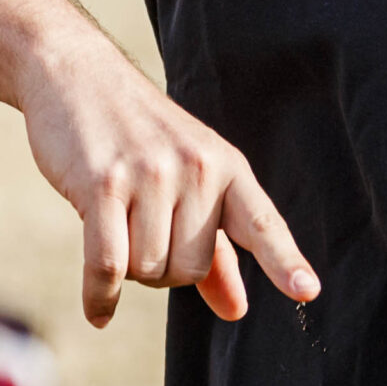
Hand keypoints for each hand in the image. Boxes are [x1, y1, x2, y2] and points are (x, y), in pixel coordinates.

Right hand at [18, 37, 318, 327]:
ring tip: (116, 223)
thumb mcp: (188, 179)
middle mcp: (195, 168)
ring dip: (128, 267)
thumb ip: (216, 247)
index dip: (284, 260)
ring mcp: (150, 173)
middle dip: (163, 269)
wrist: (79, 76)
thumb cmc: (136, 136)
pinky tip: (100, 310)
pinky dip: (101, 296)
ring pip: (147, 271)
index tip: (307, 291)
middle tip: (140, 227)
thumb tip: (237, 309)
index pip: (260, 222)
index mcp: (225, 165)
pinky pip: (109, 266)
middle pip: (190, 271)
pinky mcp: (103, 184)